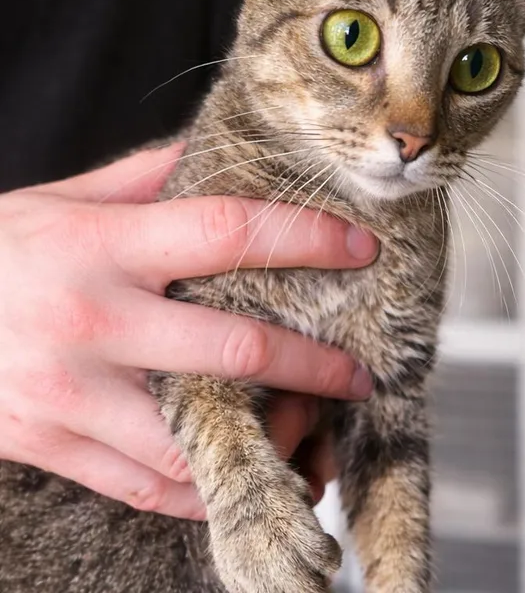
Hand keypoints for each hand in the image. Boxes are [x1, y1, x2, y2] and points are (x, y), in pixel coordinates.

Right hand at [0, 145, 375, 518]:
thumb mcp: (63, 200)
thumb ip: (146, 179)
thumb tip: (217, 153)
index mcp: (104, 244)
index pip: (230, 232)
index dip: (306, 237)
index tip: (360, 247)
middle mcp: (94, 319)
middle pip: (234, 347)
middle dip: (314, 364)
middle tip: (358, 373)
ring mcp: (70, 392)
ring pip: (197, 435)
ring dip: (269, 440)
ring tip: (312, 433)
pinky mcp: (51, 444)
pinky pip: (147, 484)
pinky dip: (206, 484)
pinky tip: (244, 471)